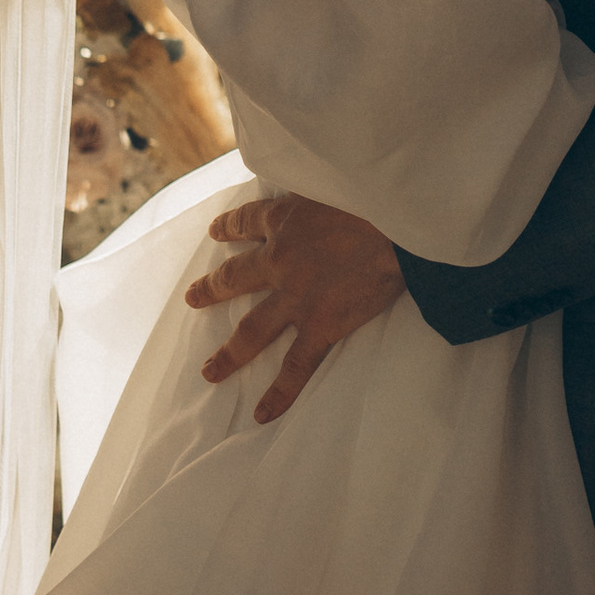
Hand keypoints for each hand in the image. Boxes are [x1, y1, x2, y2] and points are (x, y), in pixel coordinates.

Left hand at [184, 192, 405, 420]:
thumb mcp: (335, 179)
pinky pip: (296, 366)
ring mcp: (297, 297)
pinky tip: (262, 415)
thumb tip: (323, 184)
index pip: (247, 222)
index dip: (229, 227)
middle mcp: (280, 260)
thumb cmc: (376, 195)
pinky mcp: (321, 325)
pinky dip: (280, 393)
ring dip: (230, 354)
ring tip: (210, 372)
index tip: (216, 232)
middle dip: (212, 289)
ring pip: (253, 330)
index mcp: (284, 221)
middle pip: (236, 278)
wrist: (401, 225)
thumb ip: (319, 189)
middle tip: (194, 299)